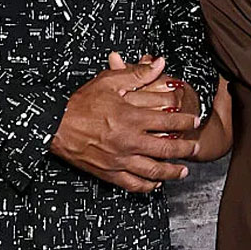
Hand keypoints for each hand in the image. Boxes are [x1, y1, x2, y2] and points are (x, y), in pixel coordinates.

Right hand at [50, 55, 200, 192]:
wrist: (55, 126)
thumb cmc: (81, 104)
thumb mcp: (108, 82)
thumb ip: (136, 74)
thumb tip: (159, 63)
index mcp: (131, 118)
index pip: (168, 121)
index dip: (185, 121)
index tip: (193, 121)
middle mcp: (129, 141)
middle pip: (167, 148)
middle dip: (185, 148)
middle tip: (195, 146)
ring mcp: (120, 159)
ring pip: (154, 170)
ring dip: (172, 171)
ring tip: (183, 170)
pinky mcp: (109, 173)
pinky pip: (134, 184)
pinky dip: (148, 185)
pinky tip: (156, 182)